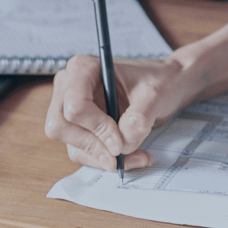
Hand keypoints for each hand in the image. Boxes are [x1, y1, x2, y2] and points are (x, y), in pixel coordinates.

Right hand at [45, 53, 190, 170]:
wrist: (166, 86)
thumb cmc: (159, 80)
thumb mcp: (155, 94)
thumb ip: (139, 117)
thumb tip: (123, 143)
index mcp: (84, 68)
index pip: (75, 106)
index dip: (96, 128)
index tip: (120, 142)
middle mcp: (70, 86)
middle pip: (61, 127)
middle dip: (94, 146)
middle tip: (122, 155)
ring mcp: (71, 108)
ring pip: (72, 144)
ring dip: (103, 157)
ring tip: (137, 156)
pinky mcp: (79, 127)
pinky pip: (83, 152)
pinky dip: (105, 159)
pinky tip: (132, 156)